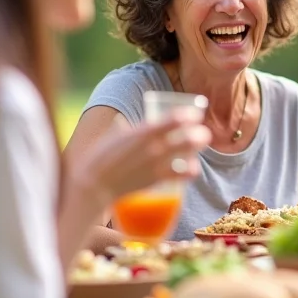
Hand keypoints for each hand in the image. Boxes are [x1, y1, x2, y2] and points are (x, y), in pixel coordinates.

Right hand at [80, 114, 210, 205]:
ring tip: (201, 146)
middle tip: (203, 133)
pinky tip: (193, 169)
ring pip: (186, 154)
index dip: (188, 115)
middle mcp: (152, 146)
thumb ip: (123, 128)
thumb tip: (122, 124)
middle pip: (186, 137)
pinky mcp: (155, 179)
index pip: (173, 119)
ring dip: (197, 149)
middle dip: (199, 134)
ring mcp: (155, 163)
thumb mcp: (114, 135)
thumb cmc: (100, 155)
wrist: (93, 183)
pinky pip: (179, 174)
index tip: (195, 113)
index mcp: (142, 131)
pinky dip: (189, 171)